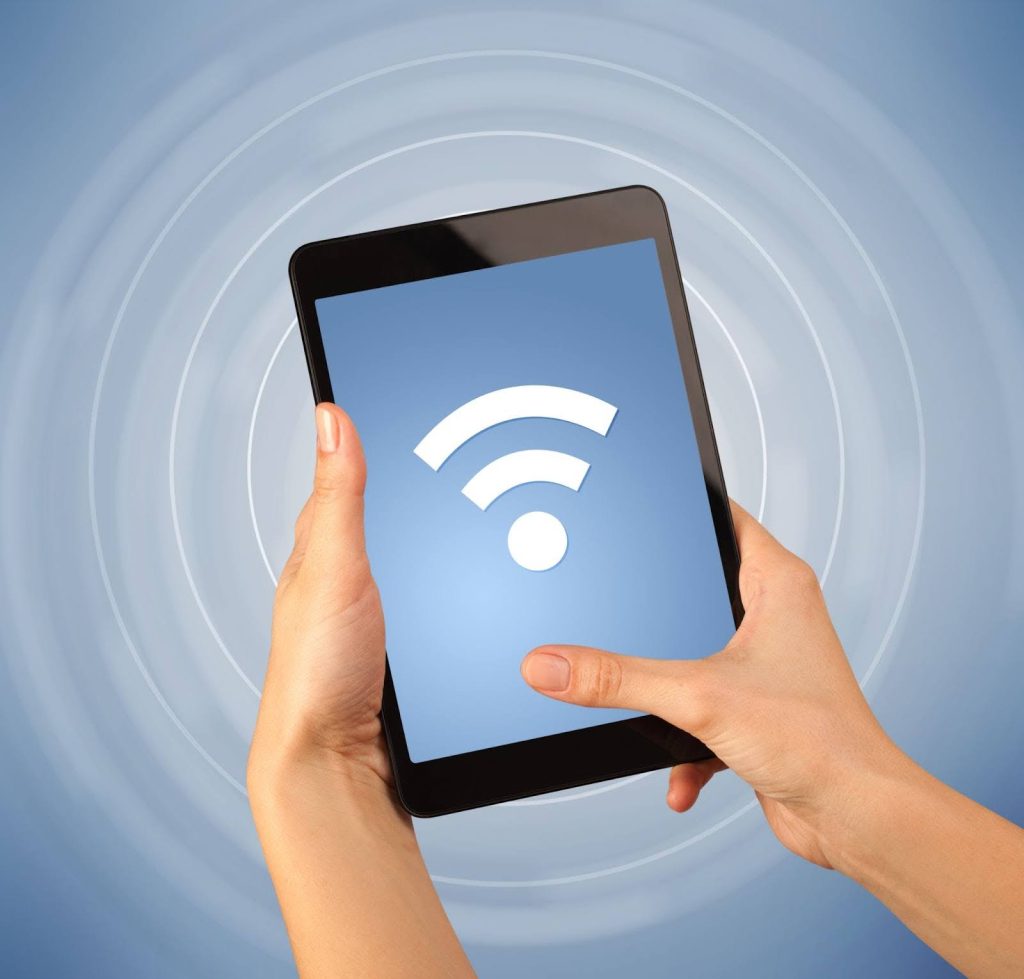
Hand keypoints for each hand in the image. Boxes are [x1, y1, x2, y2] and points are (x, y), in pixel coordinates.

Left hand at [247, 403, 471, 977]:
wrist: (340, 763)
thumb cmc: (318, 676)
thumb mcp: (333, 572)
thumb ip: (340, 501)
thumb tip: (332, 416)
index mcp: (325, 544)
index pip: (348, 470)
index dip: (370, 429)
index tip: (400, 383)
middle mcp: (349, 570)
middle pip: (389, 505)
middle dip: (420, 469)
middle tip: (466, 426)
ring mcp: (381, 604)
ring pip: (418, 547)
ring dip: (444, 522)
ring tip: (488, 484)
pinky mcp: (408, 637)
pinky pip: (435, 586)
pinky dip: (456, 567)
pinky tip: (483, 569)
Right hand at [520, 501, 896, 868]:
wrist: (854, 818)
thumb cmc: (820, 743)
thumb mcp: (697, 697)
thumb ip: (617, 679)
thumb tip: (550, 664)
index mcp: (777, 585)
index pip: (725, 516)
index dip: (683, 506)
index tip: (641, 507)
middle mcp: (774, 617)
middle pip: (697, 588)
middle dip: (657, 609)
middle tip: (619, 605)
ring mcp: (764, 665)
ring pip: (692, 653)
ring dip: (666, 688)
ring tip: (650, 702)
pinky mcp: (754, 711)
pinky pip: (699, 710)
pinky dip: (681, 741)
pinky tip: (680, 770)